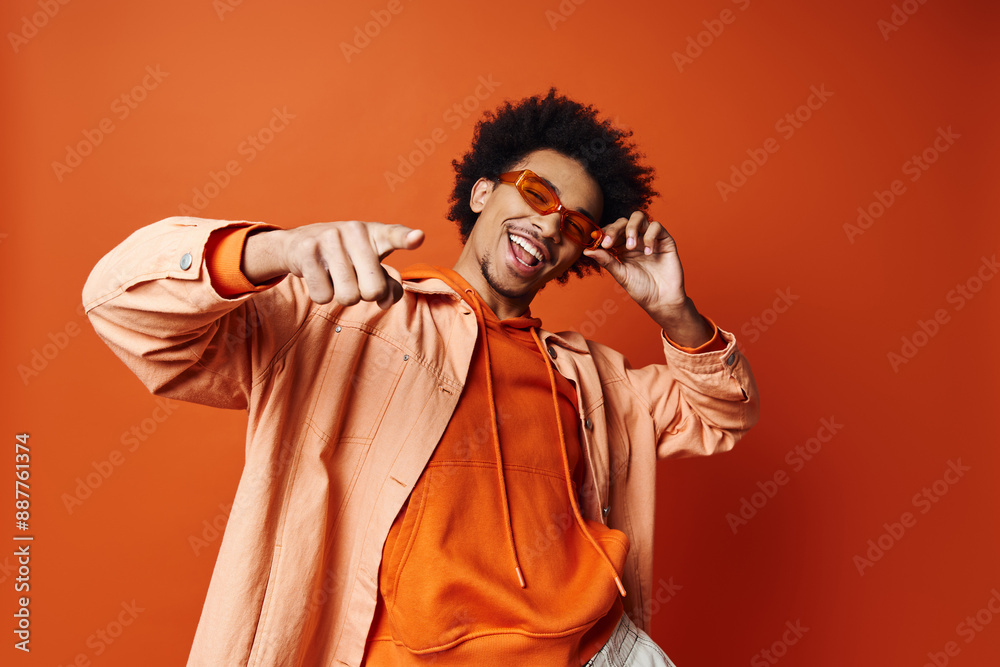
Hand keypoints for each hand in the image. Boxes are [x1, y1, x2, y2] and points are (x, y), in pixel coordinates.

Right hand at [243, 221, 423, 307]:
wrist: (299, 243)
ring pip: (348, 296)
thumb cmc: (346, 258)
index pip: (394, 235)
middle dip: (366, 295)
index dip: (407, 238)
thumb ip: (388, 285)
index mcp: (374, 233)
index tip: (418, 238)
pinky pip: (323, 296)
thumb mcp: (371, 266)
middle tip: (355, 280)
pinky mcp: (307, 250)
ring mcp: (329, 238)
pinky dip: (322, 294)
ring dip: (343, 296)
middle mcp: (354, 230)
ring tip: (336, 277)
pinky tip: (319, 276)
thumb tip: (386, 302)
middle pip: (374, 290)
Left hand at [582, 211, 686, 319]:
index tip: (598, 243)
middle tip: (609, 244)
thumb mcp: (620, 274)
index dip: (603, 233)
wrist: (662, 300)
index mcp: (622, 248)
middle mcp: (635, 240)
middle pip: (622, 221)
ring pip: (638, 217)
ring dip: (631, 228)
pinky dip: (649, 237)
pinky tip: (648, 252)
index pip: (610, 231)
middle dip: (614, 229)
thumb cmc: (642, 289)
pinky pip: (656, 226)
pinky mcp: (664, 240)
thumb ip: (606, 261)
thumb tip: (587, 251)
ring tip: (631, 247)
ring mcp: (649, 238)